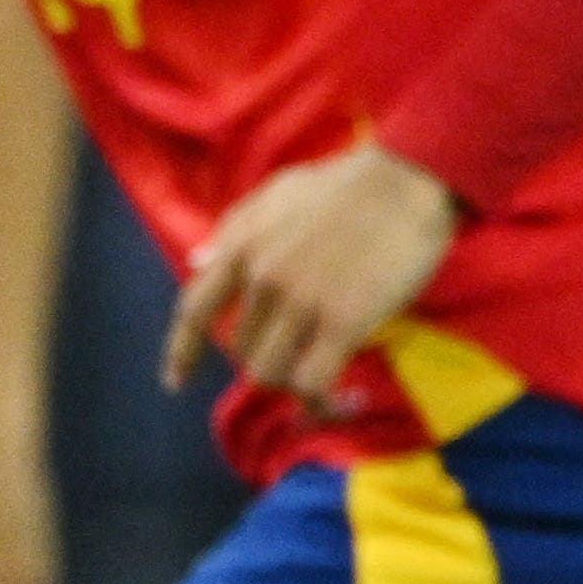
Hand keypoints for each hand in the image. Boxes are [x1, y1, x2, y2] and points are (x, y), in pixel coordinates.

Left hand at [165, 139, 461, 407]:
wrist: (404, 181)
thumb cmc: (346, 184)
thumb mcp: (276, 195)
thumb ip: (235, 230)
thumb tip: (197, 262)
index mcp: (242, 247)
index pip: (193, 311)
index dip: (182, 352)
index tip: (177, 382)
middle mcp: (264, 279)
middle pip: (245, 350)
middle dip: (273, 359)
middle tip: (311, 357)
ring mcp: (302, 302)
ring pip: (272, 374)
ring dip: (297, 385)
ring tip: (330, 383)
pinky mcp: (343, 323)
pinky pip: (313, 384)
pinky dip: (324, 402)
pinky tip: (348, 400)